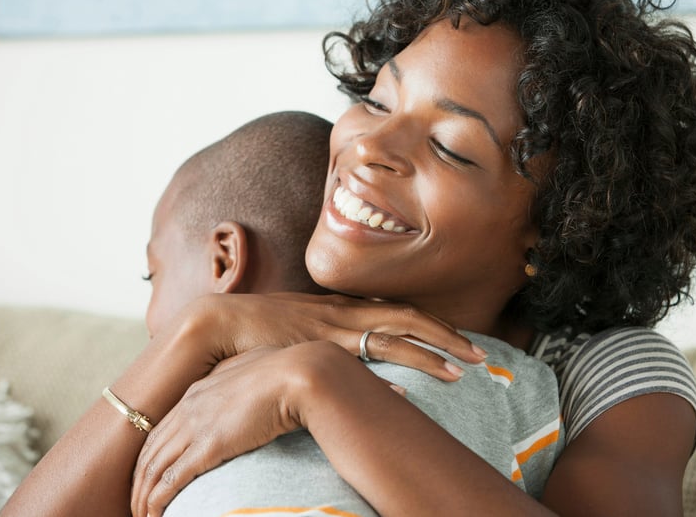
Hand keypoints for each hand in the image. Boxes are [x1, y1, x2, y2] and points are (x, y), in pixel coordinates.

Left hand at [130, 345, 302, 516]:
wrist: (296, 375)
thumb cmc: (285, 372)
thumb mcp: (255, 371)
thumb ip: (243, 380)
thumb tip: (252, 386)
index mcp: (199, 390)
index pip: (161, 429)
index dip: (151, 456)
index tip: (148, 477)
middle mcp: (190, 407)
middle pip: (150, 451)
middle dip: (139, 481)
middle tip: (137, 503)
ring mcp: (196, 426)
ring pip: (154, 468)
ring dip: (144, 497)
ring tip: (142, 516)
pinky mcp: (208, 446)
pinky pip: (171, 480)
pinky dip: (157, 501)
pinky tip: (153, 515)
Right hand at [182, 292, 485, 381]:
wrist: (217, 323)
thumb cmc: (254, 328)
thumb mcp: (297, 328)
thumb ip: (324, 338)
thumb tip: (351, 358)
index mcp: (341, 305)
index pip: (397, 311)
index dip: (431, 325)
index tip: (458, 340)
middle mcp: (343, 311)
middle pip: (408, 317)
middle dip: (446, 335)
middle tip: (478, 354)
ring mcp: (333, 326)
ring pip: (395, 335)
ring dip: (430, 352)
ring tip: (461, 369)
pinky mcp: (316, 344)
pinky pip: (360, 356)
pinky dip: (386, 372)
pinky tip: (407, 390)